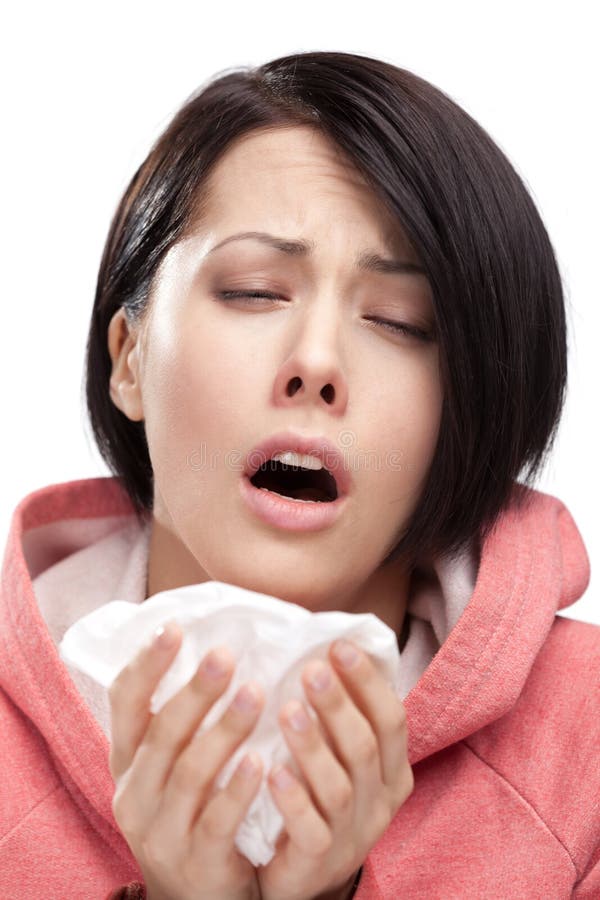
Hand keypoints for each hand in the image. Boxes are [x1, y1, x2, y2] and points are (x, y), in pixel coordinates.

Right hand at [108, 622, 263, 899]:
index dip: (146, 664)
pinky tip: (262, 761)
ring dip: (223, 732)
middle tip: (227, 654)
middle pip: (161, 734)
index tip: (175, 626)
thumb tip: (217, 642)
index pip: (125, 704)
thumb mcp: (173, 767)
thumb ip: (184, 720)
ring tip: (256, 694)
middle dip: (194, 692)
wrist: (196, 898)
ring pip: (189, 774)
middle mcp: (136, 793)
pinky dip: (237, 790)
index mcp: (128, 760)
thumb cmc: (192, 811)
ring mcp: (162, 831)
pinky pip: (216, 822)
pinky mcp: (196, 862)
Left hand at [257, 638, 413, 899]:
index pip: (391, 718)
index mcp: (392, 769)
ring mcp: (352, 835)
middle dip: (339, 703)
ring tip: (286, 709)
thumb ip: (341, 714)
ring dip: (313, 745)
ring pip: (339, 786)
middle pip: (365, 746)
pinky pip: (310, 831)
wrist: (305, 874)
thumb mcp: (342, 755)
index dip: (367, 681)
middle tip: (310, 668)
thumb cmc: (320, 794)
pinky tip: (270, 770)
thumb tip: (327, 643)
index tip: (338, 645)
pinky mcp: (319, 863)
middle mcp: (379, 801)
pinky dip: (292, 799)